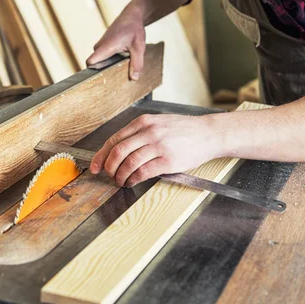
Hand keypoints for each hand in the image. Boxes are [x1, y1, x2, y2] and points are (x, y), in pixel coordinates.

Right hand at [86, 5, 145, 79]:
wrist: (132, 15)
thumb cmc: (134, 29)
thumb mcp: (139, 47)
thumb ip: (136, 63)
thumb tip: (134, 78)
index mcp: (106, 47)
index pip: (90, 62)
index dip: (92, 72)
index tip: (101, 80)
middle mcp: (100, 46)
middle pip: (95, 64)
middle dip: (103, 72)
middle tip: (115, 79)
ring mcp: (101, 45)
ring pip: (100, 60)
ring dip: (108, 65)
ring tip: (119, 68)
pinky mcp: (104, 45)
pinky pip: (103, 56)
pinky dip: (110, 60)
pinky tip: (120, 61)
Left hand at [90, 113, 218, 186]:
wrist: (208, 133)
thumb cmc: (184, 130)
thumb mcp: (159, 123)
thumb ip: (140, 133)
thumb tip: (119, 150)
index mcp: (144, 122)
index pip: (114, 139)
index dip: (102, 155)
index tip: (96, 166)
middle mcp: (149, 132)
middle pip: (118, 151)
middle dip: (109, 167)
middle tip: (108, 176)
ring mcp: (159, 145)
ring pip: (129, 162)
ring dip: (121, 176)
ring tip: (121, 181)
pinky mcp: (168, 160)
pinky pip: (144, 171)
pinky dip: (134, 179)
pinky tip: (132, 182)